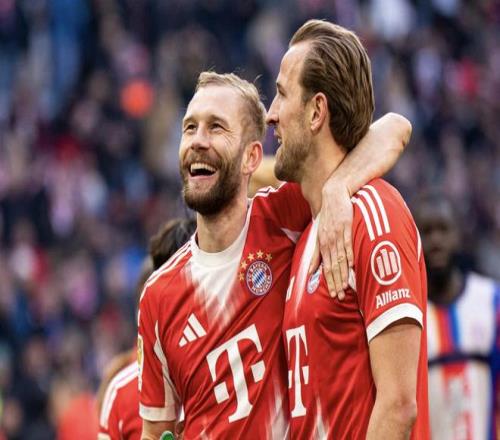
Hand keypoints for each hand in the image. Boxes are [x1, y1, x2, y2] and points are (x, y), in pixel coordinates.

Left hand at [309, 180, 352, 298]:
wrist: (334, 193)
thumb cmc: (328, 215)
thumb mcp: (319, 234)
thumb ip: (316, 252)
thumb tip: (311, 270)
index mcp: (322, 244)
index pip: (326, 268)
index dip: (330, 282)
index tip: (334, 295)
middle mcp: (328, 241)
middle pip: (332, 266)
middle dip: (335, 282)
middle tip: (339, 297)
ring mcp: (337, 235)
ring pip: (340, 258)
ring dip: (342, 274)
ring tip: (346, 287)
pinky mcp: (346, 227)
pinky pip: (348, 244)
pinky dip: (349, 256)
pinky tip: (351, 266)